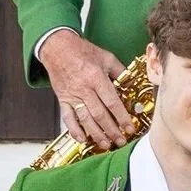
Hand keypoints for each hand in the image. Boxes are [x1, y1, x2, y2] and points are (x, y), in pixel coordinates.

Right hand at [42, 29, 133, 148]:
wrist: (57, 47)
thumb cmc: (82, 51)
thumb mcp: (106, 57)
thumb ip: (120, 72)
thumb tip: (133, 84)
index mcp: (96, 77)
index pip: (111, 102)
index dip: (121, 117)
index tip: (129, 127)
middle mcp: (83, 88)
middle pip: (99, 114)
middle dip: (111, 130)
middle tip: (121, 140)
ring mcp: (71, 95)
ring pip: (84, 119)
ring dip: (96, 133)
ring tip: (106, 144)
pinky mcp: (62, 99)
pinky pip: (67, 117)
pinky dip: (74, 129)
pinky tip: (82, 139)